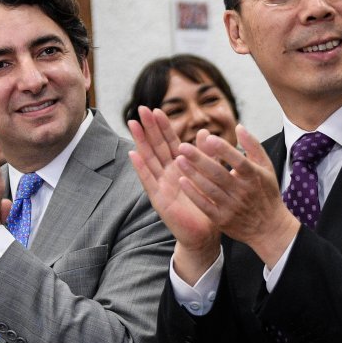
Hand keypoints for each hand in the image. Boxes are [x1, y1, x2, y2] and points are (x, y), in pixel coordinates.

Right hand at [129, 108, 221, 279]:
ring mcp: (161, 185)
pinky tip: (133, 154)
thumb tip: (204, 131)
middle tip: (140, 108)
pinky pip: (149, 181)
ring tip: (132, 124)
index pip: (170, 142)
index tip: (157, 109)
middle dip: (149, 127)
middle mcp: (168, 173)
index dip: (163, 126)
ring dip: (140, 141)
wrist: (205, 234)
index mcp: (181, 167)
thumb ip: (207, 155)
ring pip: (149, 159)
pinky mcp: (159, 199)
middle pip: (156, 146)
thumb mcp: (209, 176)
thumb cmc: (206, 205)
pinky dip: (141, 168)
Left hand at [173, 125, 298, 265]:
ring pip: (209, 188)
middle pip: (219, 173)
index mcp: (253, 176)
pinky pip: (205, 205)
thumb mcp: (266, 167)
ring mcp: (232, 206)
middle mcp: (242, 191)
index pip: (238, 160)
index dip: (224, 149)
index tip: (208, 138)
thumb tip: (238, 126)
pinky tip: (182, 181)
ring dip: (192, 174)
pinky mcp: (222, 219)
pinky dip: (193, 194)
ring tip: (178, 160)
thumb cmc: (266, 192)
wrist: (268, 228)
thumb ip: (253, 146)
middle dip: (199, 159)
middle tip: (182, 146)